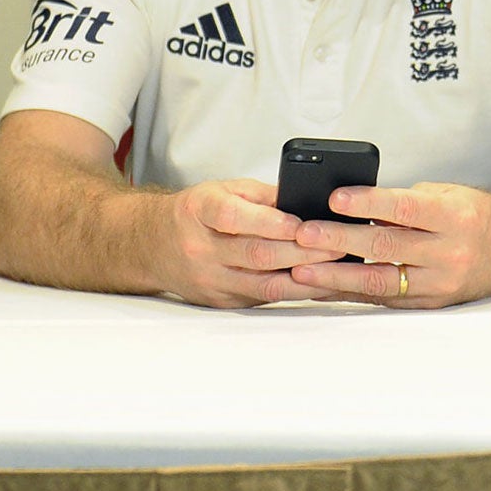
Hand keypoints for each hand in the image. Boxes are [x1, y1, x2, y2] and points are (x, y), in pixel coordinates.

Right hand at [158, 177, 336, 307]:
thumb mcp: (225, 189)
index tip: (301, 223)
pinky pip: (263, 298)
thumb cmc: (196, 212)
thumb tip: (309, 202)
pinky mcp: (221, 301)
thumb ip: (265, 195)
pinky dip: (294, 291)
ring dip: (305, 278)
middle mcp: (201, 248)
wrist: (153, 245)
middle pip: (256, 254)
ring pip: (263, 284)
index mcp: (200, 211)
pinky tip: (319, 283)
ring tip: (336, 268)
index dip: (269, 222)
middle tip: (337, 244)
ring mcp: (210, 279)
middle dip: (302, 251)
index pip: (233, 217)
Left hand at [289, 181, 490, 307]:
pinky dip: (350, 292)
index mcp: (454, 217)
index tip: (335, 198)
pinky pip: (383, 298)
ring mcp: (438, 282)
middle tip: (304, 234)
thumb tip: (354, 207)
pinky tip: (324, 287)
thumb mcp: (447, 196)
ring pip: (379, 281)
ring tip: (303, 269)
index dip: (369, 203)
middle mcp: (448, 252)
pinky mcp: (428, 302)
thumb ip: (404, 203)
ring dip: (336, 276)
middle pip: (386, 246)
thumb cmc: (474, 217)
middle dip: (340, 240)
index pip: (406, 208)